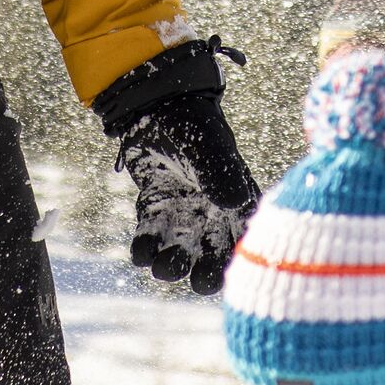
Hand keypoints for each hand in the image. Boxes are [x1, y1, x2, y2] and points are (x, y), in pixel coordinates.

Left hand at [95, 44, 260, 294]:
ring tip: (160, 267)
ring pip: (180, 251)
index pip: (243, 236)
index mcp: (235, 196)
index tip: (226, 274)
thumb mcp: (209, 150)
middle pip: (212, 253)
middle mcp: (210, 210)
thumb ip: (221, 176)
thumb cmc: (191, 124)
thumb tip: (236, 204)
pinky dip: (144, 249)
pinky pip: (150, 237)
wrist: (154, 104)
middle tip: (196, 280)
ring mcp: (181, 210)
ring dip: (171, 265)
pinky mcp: (153, 207)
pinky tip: (141, 251)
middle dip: (204, 273)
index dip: (237, 259)